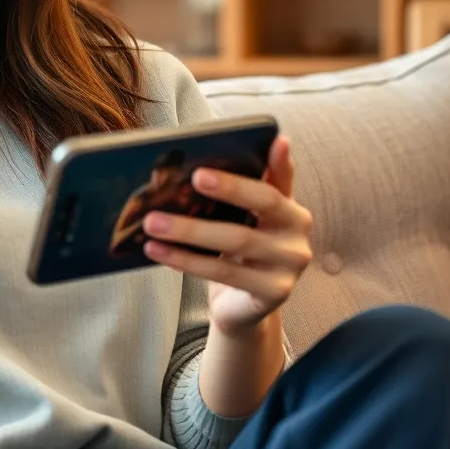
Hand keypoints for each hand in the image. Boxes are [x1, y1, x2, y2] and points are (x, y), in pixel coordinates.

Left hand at [142, 134, 312, 335]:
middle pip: (263, 204)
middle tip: (194, 177)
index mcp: (291, 210)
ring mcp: (289, 266)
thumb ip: (244, 188)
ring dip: (190, 230)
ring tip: (152, 223)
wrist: (243, 307)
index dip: (278, 161)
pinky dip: (187, 261)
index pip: (280, 181)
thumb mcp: (245, 220)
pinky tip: (159, 251)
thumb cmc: (241, 255)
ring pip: (236, 240)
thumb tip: (231, 152)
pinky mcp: (273, 292)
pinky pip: (224, 272)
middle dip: (228, 188)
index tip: (270, 141)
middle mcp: (297, 235)